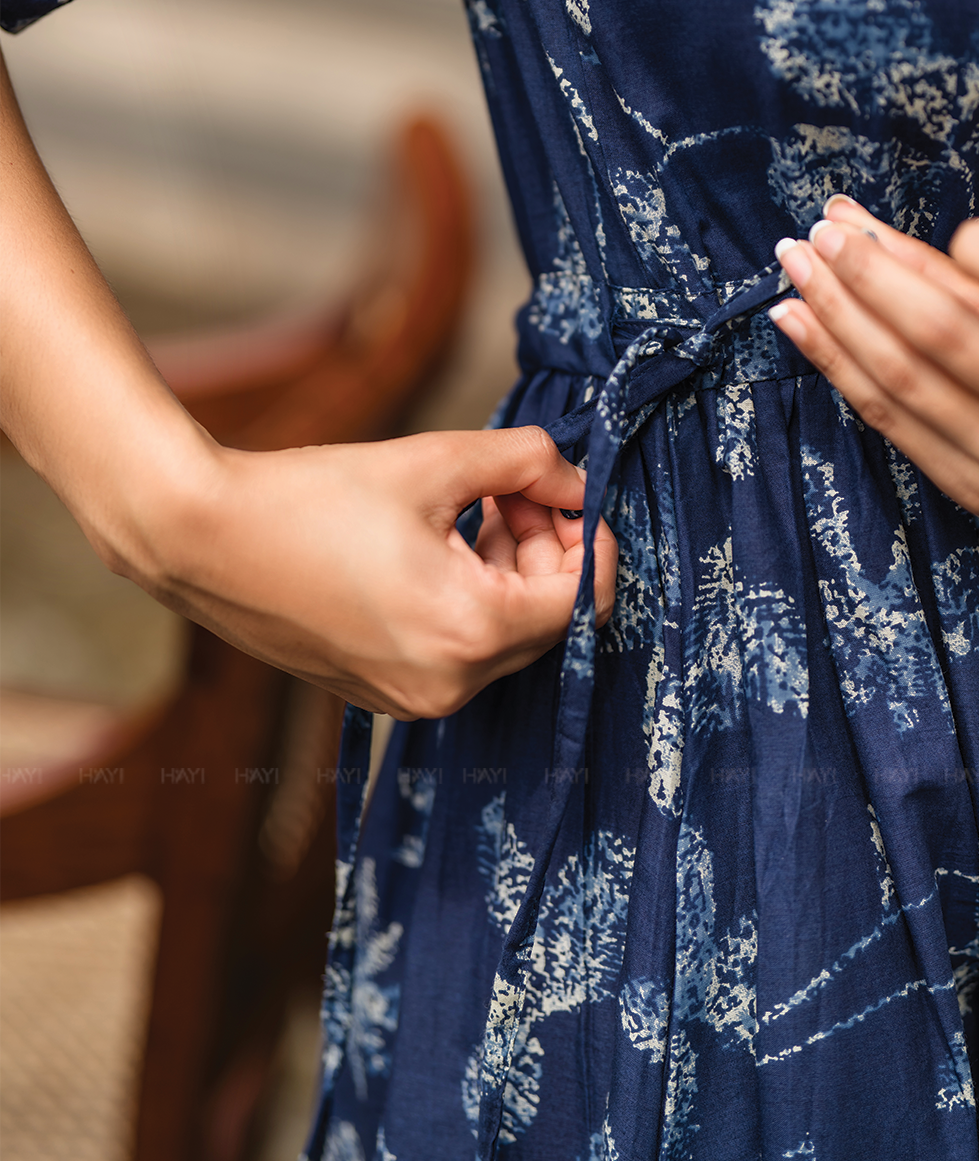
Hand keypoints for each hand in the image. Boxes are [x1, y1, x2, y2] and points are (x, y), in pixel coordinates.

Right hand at [1, 51, 615, 721]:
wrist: (203, 538)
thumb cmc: (312, 497)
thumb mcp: (436, 461)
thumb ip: (526, 461)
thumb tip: (576, 476)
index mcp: (469, 631)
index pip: (582, 597)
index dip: (593, 538)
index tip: (573, 490)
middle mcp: (448, 685)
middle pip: (546, 620)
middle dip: (548, 547)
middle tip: (519, 483)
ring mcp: (412, 699)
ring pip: (503, 635)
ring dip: (509, 568)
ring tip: (476, 501)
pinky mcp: (381, 693)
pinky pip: (458, 650)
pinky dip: (469, 597)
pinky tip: (439, 540)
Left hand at [770, 197, 978, 535]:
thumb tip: (871, 231)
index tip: (954, 228)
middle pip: (948, 336)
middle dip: (872, 276)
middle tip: (824, 232)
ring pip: (902, 381)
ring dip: (836, 315)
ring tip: (796, 264)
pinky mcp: (972, 492)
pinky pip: (888, 420)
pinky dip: (835, 364)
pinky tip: (799, 320)